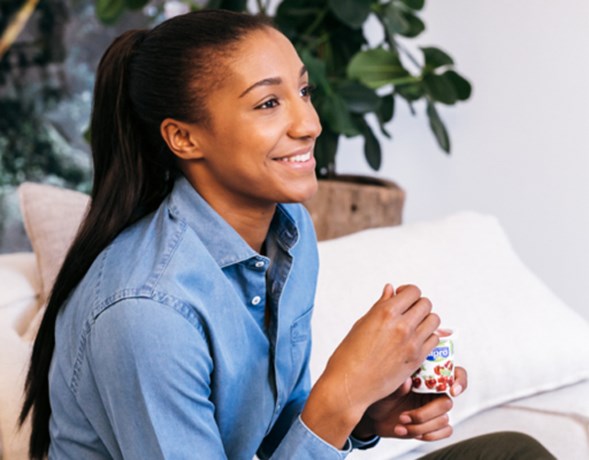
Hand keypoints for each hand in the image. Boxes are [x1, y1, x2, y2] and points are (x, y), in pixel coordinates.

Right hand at [302, 283, 440, 447]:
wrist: (350, 385)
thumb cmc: (349, 356)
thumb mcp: (362, 324)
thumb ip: (381, 305)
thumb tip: (390, 290)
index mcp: (386, 313)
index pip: (413, 291)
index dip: (408, 292)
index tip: (402, 298)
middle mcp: (402, 326)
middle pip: (426, 304)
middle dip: (418, 305)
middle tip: (408, 312)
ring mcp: (412, 343)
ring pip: (434, 320)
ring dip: (426, 320)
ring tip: (415, 326)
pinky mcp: (417, 359)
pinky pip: (434, 340)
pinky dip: (428, 337)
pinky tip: (416, 340)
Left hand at [353, 366, 467, 441]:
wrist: (375, 414)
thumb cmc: (382, 394)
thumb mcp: (386, 387)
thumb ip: (398, 384)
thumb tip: (408, 381)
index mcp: (428, 376)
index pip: (455, 373)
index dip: (460, 381)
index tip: (452, 391)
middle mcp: (435, 391)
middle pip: (446, 402)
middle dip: (425, 413)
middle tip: (404, 416)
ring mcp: (435, 409)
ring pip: (442, 420)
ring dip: (420, 427)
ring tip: (400, 424)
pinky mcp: (434, 424)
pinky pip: (445, 431)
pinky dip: (429, 435)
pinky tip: (409, 432)